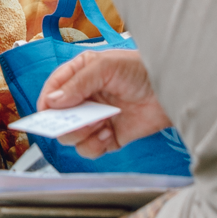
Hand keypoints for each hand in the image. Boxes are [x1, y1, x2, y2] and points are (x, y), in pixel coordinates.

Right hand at [34, 47, 171, 156]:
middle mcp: (84, 99)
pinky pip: (91, 150)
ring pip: (72, 138)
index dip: (46, 104)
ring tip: (100, 125)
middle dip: (65, 123)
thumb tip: (52, 102)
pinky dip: (96, 146)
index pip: (52, 92)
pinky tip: (109, 133)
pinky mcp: (109, 137)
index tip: (45, 114)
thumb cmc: (140, 69)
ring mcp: (96, 119)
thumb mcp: (105, 67)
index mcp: (79, 76)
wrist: (171, 89)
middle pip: (58, 119)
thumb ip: (77, 83)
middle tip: (80, 121)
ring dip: (82, 135)